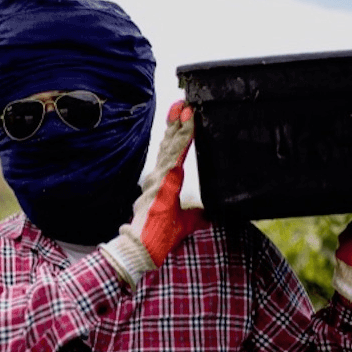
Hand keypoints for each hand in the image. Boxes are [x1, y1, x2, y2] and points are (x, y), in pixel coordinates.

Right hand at [100, 100, 205, 287]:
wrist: (142, 248)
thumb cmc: (157, 236)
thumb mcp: (185, 222)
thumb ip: (195, 215)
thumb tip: (208, 214)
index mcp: (163, 183)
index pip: (170, 153)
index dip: (176, 134)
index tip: (182, 117)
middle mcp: (159, 177)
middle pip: (169, 144)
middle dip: (176, 123)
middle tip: (183, 104)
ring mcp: (160, 178)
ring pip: (172, 146)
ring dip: (181, 126)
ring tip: (187, 108)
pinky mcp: (164, 182)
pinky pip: (176, 155)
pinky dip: (182, 139)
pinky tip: (188, 126)